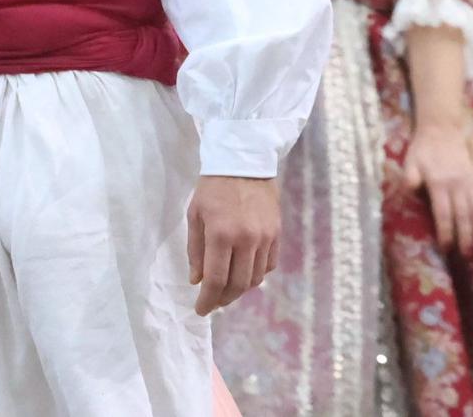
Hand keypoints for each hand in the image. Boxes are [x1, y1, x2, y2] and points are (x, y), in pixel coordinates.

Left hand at [186, 175, 280, 315]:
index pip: (215, 280)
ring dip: (240, 289)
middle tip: (213, 302)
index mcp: (221, 234)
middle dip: (223, 299)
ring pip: (255, 279)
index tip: (201, 310)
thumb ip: (195, 250)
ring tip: (228, 288)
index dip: (208, 300)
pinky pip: (269, 265)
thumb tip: (197, 280)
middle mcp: (246, 240)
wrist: (244, 162)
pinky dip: (256, 274)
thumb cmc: (213, 187)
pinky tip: (245, 271)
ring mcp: (265, 238)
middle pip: (238, 285)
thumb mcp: (195, 214)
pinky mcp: (277, 234)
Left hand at [401, 122, 472, 255]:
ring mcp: (471, 184)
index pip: (444, 213)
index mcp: (439, 183)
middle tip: (465, 256)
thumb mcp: (410, 162)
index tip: (445, 247)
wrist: (442, 131)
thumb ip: (410, 177)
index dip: (446, 232)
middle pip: (464, 216)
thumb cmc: (423, 151)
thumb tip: (408, 189)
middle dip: (465, 237)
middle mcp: (458, 185)